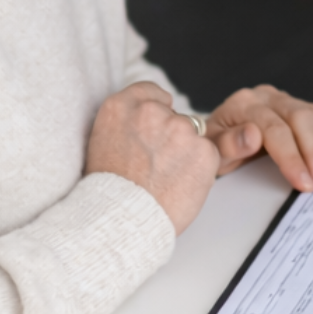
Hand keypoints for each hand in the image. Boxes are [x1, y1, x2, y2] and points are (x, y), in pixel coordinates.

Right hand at [85, 82, 219, 233]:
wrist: (121, 221)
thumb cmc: (110, 191)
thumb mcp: (104, 141)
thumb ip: (130, 120)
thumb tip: (156, 112)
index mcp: (120, 107)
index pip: (150, 92)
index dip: (156, 112)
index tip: (154, 129)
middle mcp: (151, 112)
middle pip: (175, 117)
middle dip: (172, 137)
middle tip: (155, 166)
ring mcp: (180, 129)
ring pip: (194, 136)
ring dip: (187, 153)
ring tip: (165, 179)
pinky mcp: (204, 150)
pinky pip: (209, 154)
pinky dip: (201, 169)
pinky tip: (180, 185)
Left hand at [206, 84, 312, 191]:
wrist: (217, 139)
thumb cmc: (215, 147)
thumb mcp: (210, 153)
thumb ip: (226, 145)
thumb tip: (252, 136)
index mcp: (243, 104)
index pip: (274, 128)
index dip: (291, 156)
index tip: (302, 181)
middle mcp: (266, 96)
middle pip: (300, 117)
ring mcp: (284, 99)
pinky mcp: (298, 106)